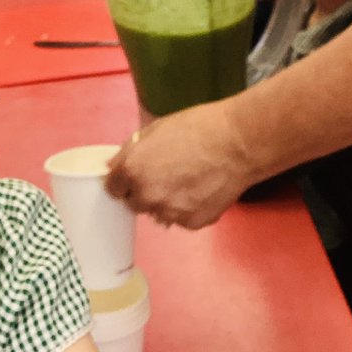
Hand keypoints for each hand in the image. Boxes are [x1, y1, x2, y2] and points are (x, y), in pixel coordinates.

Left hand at [105, 101, 253, 228]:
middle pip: (135, 203)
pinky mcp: (193, 223)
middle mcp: (147, 196)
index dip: (124, 180)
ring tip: (188, 179)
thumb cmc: (199, 128)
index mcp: (133, 170)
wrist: (238, 143)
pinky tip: (202, 188)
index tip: (135, 174)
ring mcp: (170, 213)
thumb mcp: (156, 128)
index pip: (113, 188)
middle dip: (145, 190)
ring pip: (159, 213)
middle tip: (167, 173)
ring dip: (167, 201)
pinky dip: (189, 208)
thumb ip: (130, 150)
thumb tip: (114, 166)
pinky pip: (182, 218)